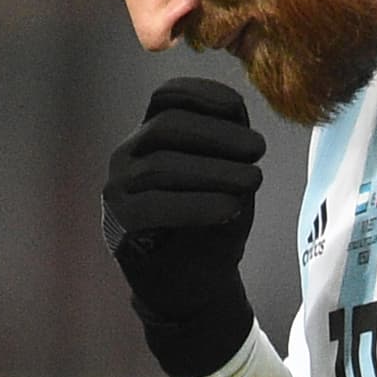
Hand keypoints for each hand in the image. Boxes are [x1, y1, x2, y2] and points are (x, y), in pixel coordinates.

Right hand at [103, 77, 265, 376]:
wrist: (192, 282)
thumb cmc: (212, 220)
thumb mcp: (229, 173)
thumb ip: (230, 143)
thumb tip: (237, 116)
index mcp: (151, 133)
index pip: (166, 96)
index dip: (201, 95)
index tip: (239, 110)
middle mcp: (127, 154)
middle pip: (166, 126)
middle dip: (217, 135)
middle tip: (259, 150)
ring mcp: (118, 188)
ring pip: (161, 166)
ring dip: (215, 172)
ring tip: (253, 181)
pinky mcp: (119, 223)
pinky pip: (154, 207)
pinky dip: (196, 205)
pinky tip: (229, 207)